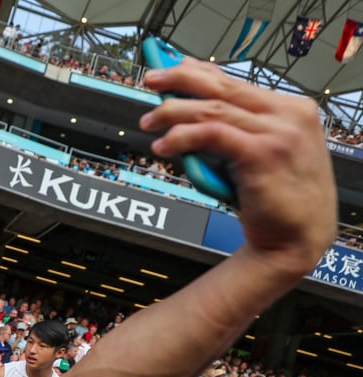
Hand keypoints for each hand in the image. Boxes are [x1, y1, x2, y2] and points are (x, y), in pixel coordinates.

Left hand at [140, 58, 335, 273]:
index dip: (200, 72)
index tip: (171, 69)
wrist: (294, 241)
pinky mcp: (262, 154)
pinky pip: (212, 134)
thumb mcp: (262, 154)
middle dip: (181, 79)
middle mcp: (289, 115)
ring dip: (173, 112)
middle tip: (151, 80)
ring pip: (212, 109)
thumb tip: (193, 107)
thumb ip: (238, 128)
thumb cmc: (275, 200)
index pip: (237, 82)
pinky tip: (164, 146)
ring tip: (148, 121)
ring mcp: (278, 133)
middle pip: (223, 86)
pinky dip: (182, 136)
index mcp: (293, 109)